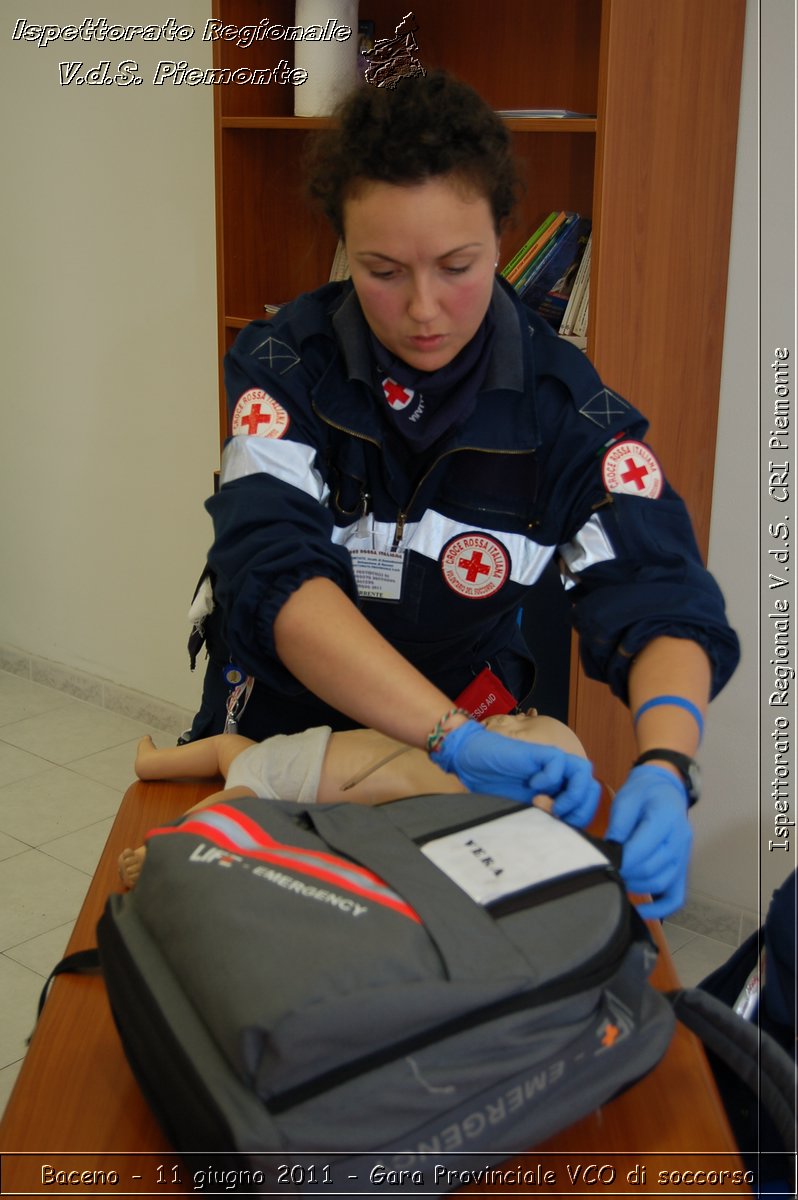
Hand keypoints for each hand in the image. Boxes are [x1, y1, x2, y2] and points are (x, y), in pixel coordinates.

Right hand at [432, 721, 600, 824]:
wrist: (472, 764)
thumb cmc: (496, 789)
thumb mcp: (525, 813)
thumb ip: (545, 820)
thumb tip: (564, 838)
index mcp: (560, 790)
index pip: (588, 804)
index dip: (581, 819)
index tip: (562, 829)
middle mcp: (561, 776)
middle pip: (592, 789)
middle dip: (580, 809)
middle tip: (556, 817)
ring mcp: (551, 763)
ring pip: (584, 772)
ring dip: (571, 793)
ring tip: (548, 804)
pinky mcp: (539, 752)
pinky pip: (559, 762)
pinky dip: (549, 777)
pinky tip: (532, 784)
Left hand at [606, 764, 691, 918]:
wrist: (666, 788)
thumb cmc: (643, 792)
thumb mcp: (626, 799)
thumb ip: (619, 825)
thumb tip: (610, 851)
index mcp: (666, 818)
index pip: (642, 849)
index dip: (620, 860)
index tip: (600, 862)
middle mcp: (680, 840)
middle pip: (651, 869)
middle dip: (625, 874)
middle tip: (605, 871)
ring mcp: (684, 856)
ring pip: (662, 883)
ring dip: (637, 887)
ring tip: (617, 881)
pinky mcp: (682, 867)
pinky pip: (677, 895)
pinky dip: (661, 908)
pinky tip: (643, 912)